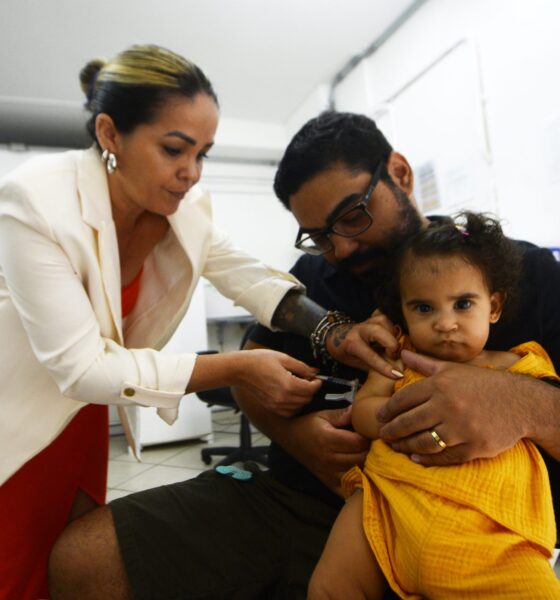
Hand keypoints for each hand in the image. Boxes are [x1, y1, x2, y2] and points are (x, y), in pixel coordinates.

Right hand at [236, 349, 321, 416]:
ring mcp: (276, 405)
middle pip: (306, 399)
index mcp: (288, 384)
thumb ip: (301, 367)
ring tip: (300, 387)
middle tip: (309, 381)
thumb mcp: (284, 358)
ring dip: (304, 398)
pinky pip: (289, 412)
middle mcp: (283, 398)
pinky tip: (292, 396)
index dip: (317, 384)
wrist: (241, 369)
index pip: (310, 389)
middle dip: (311, 390)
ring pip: (299, 407)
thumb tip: (314, 371)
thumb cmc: (260, 360)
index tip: (317, 379)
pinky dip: (295, 406)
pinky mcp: (271, 407)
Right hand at [284, 407, 369, 493]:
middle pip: (361, 458)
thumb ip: (341, 414)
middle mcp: (328, 459)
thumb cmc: (308, 424)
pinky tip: (362, 473)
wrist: (291, 439)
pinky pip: (349, 489)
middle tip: (372, 443)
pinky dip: (358, 483)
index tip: (370, 432)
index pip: (359, 442)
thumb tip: (359, 411)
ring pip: (359, 473)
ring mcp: (329, 473)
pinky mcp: (329, 483)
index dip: (368, 436)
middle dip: (371, 450)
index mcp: (327, 440)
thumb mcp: (323, 414)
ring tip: (368, 455)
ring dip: (367, 465)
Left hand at [326, 309, 400, 376]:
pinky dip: (391, 325)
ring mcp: (366, 320)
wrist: (336, 337)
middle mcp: (359, 329)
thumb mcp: (356, 363)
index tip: (398, 375)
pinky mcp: (371, 316)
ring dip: (393, 334)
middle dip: (392, 345)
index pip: (371, 356)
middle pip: (379, 332)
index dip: (385, 367)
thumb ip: (373, 366)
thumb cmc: (346, 353)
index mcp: (352, 344)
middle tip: (393, 355)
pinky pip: (385, 316)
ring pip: (384, 321)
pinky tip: (392, 334)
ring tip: (393, 345)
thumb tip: (395, 371)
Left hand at [376, 350, 528, 465]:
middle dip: (391, 431)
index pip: (404, 400)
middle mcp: (447, 406)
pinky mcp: (473, 447)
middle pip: (408, 423)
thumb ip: (424, 364)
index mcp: (440, 386)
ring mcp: (461, 429)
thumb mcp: (452, 369)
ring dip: (405, 447)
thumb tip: (401, 353)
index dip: (388, 410)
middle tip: (383, 435)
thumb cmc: (481, 383)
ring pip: (423, 442)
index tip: (379, 417)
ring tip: (396, 447)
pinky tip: (416, 458)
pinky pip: (444, 457)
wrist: (519, 402)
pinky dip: (427, 459)